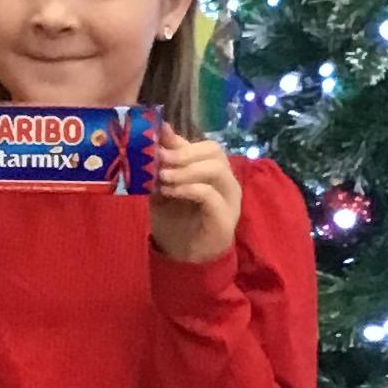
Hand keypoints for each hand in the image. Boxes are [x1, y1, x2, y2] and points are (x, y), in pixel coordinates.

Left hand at [149, 134, 241, 264]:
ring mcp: (229, 199)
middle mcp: (226, 181)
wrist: (182, 257)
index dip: (181, 141)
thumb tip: (162, 130)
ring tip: (164, 177)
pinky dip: (188, 188)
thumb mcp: (163, 186)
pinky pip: (211, 194)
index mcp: (213, 171)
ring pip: (217, 169)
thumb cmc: (174, 220)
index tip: (157, 142)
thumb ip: (166, 162)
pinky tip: (170, 191)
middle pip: (215, 152)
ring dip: (186, 170)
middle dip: (184, 152)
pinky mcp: (225, 218)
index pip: (205, 146)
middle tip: (161, 159)